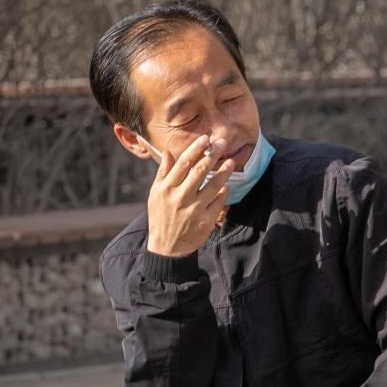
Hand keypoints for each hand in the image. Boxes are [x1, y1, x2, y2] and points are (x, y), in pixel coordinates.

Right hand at [146, 135, 232, 256]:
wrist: (167, 247)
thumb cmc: (161, 216)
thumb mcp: (155, 194)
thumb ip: (164, 173)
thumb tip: (169, 152)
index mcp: (167, 188)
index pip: (183, 163)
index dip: (196, 149)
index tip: (205, 139)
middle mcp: (180, 197)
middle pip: (200, 170)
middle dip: (212, 154)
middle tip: (222, 143)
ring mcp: (194, 210)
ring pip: (213, 185)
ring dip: (224, 171)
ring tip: (230, 161)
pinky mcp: (205, 221)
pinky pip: (218, 202)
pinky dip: (223, 191)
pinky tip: (226, 184)